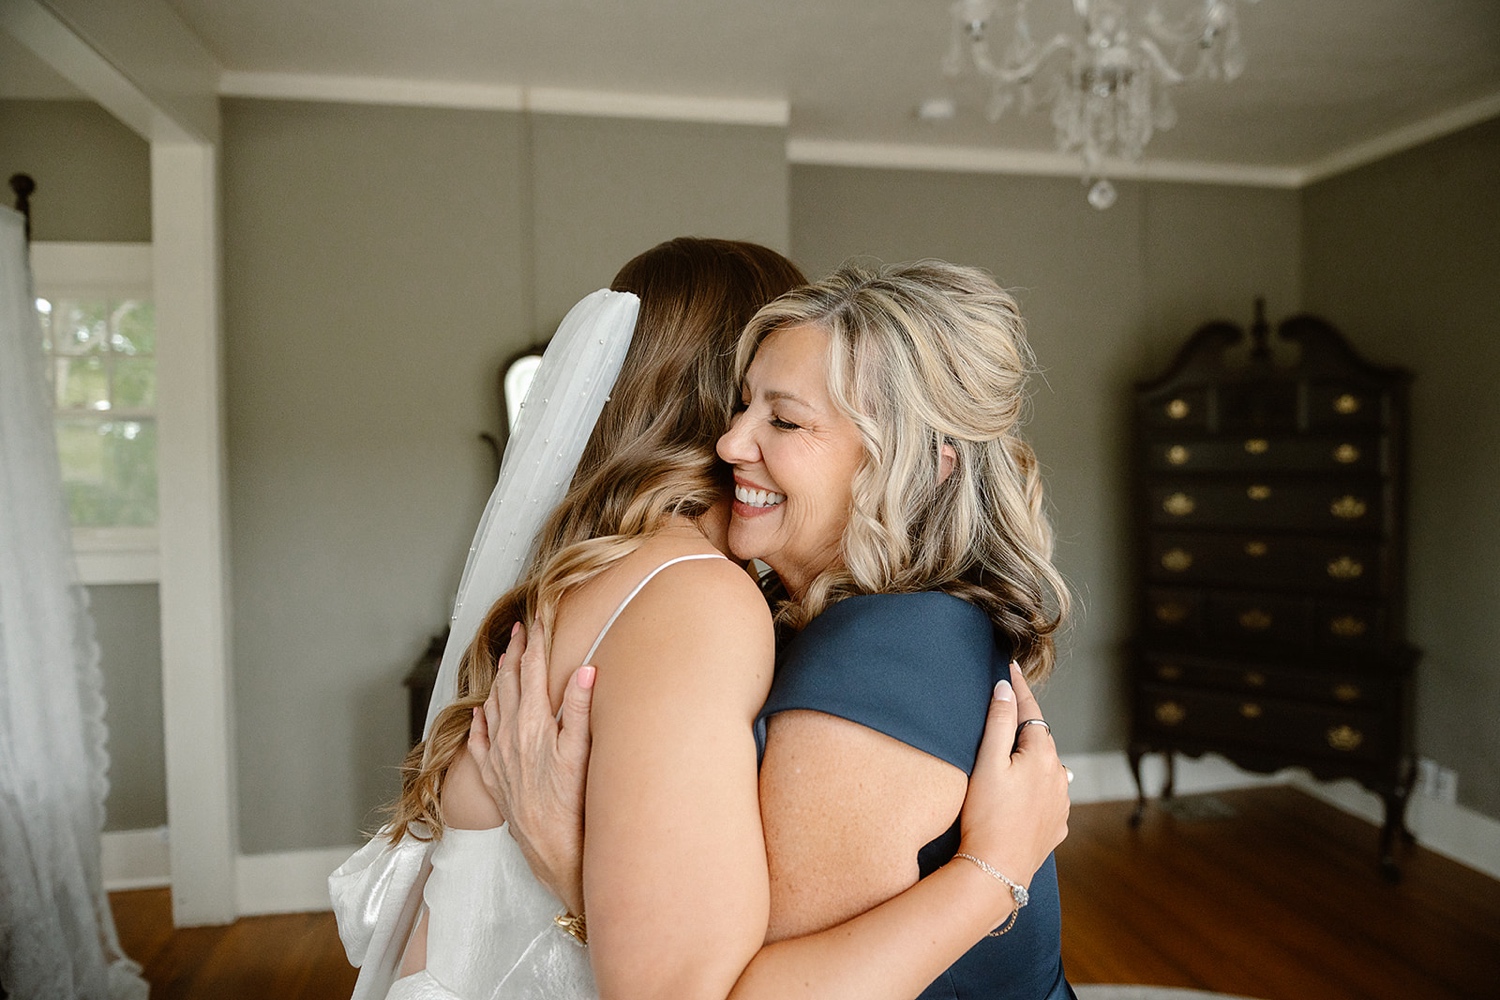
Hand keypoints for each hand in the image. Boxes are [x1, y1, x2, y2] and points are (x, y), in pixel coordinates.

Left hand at [467, 618, 594, 913]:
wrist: (552, 850)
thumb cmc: (573, 804)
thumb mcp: (583, 753)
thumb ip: (580, 708)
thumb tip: (586, 668)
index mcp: (533, 724)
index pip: (531, 673)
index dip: (535, 643)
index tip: (537, 620)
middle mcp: (510, 736)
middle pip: (509, 684)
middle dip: (514, 653)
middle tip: (519, 629)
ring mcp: (499, 757)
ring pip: (493, 707)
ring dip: (498, 680)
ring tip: (503, 660)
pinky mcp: (495, 778)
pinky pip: (480, 741)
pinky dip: (480, 720)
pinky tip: (481, 712)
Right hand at [956, 662, 1070, 892]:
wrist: (996, 870)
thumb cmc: (986, 816)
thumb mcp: (986, 763)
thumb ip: (998, 723)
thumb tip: (1005, 690)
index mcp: (1042, 755)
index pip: (1031, 711)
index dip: (1019, 689)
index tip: (1011, 668)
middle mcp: (1058, 776)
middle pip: (1040, 739)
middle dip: (1025, 724)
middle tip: (1007, 708)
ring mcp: (1060, 804)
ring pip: (1048, 769)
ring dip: (1033, 758)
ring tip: (1016, 754)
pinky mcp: (1055, 826)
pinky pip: (1049, 797)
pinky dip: (1038, 788)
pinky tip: (1026, 793)